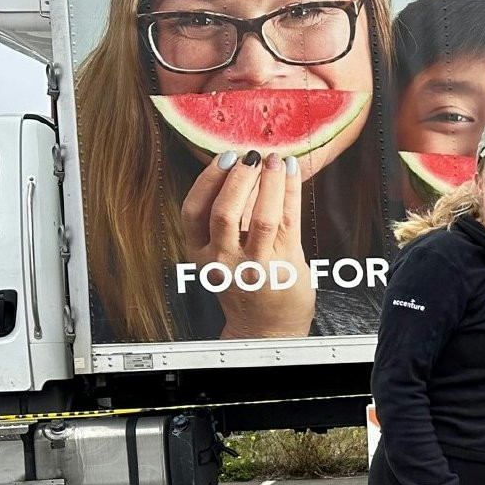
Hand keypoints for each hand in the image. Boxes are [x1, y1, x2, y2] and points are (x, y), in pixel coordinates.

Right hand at [182, 150, 314, 338]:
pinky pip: (288, 222)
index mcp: (200, 254)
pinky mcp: (284, 265)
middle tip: (250, 154)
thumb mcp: (220, 257)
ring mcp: (255, 265)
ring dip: (269, 182)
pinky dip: (290, 193)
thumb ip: (224, 223)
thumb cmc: (244, 287)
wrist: (266, 329)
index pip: (193, 211)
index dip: (207, 180)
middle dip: (238, 177)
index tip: (222, 158)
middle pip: (224, 210)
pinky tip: (291, 174)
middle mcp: (223, 260)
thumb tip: (238, 171)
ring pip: (261, 216)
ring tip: (274, 160)